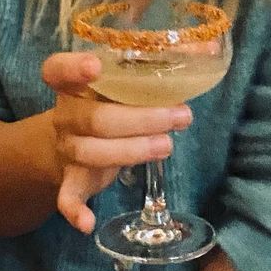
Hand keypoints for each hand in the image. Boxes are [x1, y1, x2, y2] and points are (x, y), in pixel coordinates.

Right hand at [41, 51, 191, 234]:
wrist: (78, 138)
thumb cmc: (111, 102)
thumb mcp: (127, 81)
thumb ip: (162, 65)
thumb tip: (212, 46)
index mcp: (73, 82)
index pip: (58, 69)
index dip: (74, 67)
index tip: (96, 66)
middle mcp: (65, 113)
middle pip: (95, 119)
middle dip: (141, 119)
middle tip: (180, 117)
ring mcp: (67, 147)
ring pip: (92, 152)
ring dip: (132, 151)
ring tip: (168, 146)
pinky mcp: (72, 178)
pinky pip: (68, 196)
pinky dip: (74, 210)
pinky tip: (87, 224)